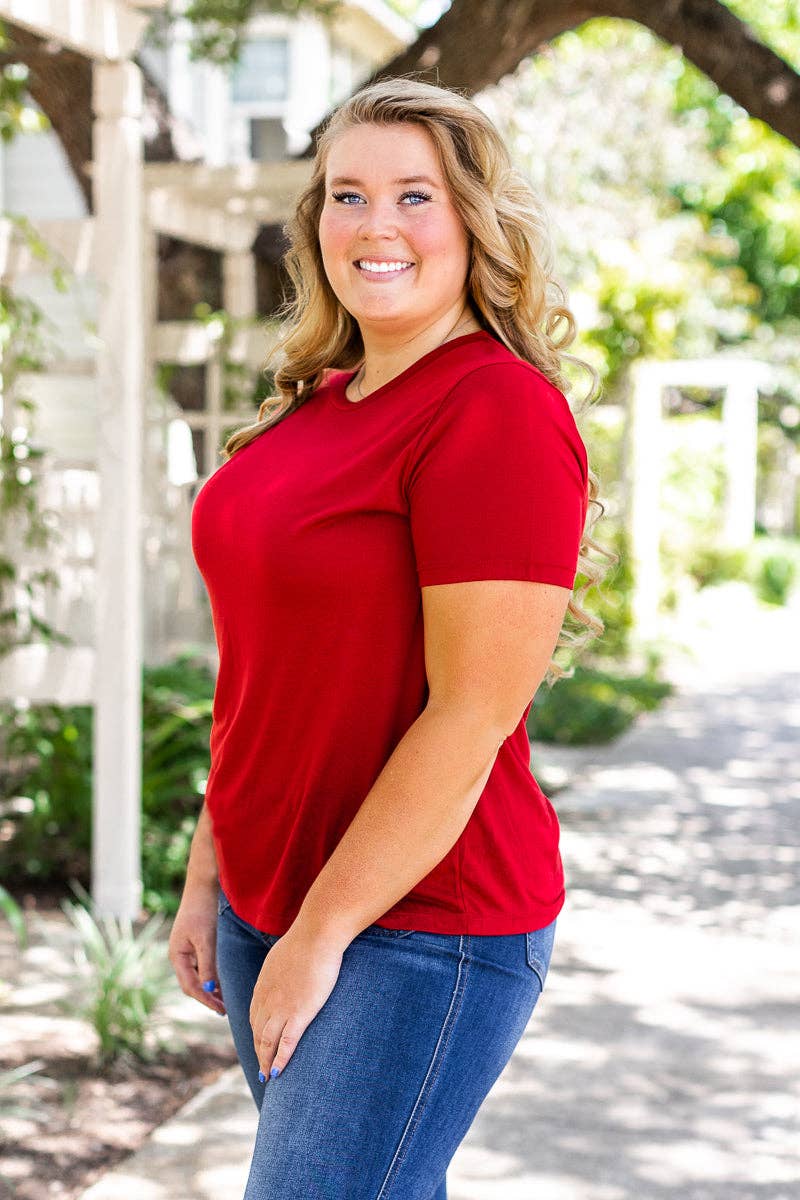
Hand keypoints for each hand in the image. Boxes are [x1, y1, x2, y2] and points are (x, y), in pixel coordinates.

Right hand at [168, 881, 225, 1015]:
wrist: (201, 888)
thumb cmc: (202, 912)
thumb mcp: (206, 939)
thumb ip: (207, 964)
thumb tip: (209, 989)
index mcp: (177, 956)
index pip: (190, 986)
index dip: (205, 999)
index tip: (220, 1009)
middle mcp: (178, 956)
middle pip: (191, 985)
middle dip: (206, 998)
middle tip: (223, 1010)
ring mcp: (185, 951)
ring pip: (196, 977)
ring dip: (208, 990)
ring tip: (223, 1002)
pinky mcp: (192, 945)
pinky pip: (199, 967)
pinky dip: (209, 977)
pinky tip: (219, 984)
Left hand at [249, 926, 344, 1078]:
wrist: (316, 935)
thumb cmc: (306, 939)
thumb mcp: (283, 954)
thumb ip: (280, 968)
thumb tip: (285, 970)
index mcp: (263, 985)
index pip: (255, 1016)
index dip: (256, 1034)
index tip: (259, 1045)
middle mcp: (267, 1000)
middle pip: (258, 1032)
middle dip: (258, 1052)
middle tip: (261, 1068)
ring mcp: (282, 1008)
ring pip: (267, 1042)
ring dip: (265, 1062)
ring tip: (267, 1077)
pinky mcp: (300, 1014)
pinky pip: (287, 1043)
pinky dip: (281, 1059)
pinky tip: (278, 1071)